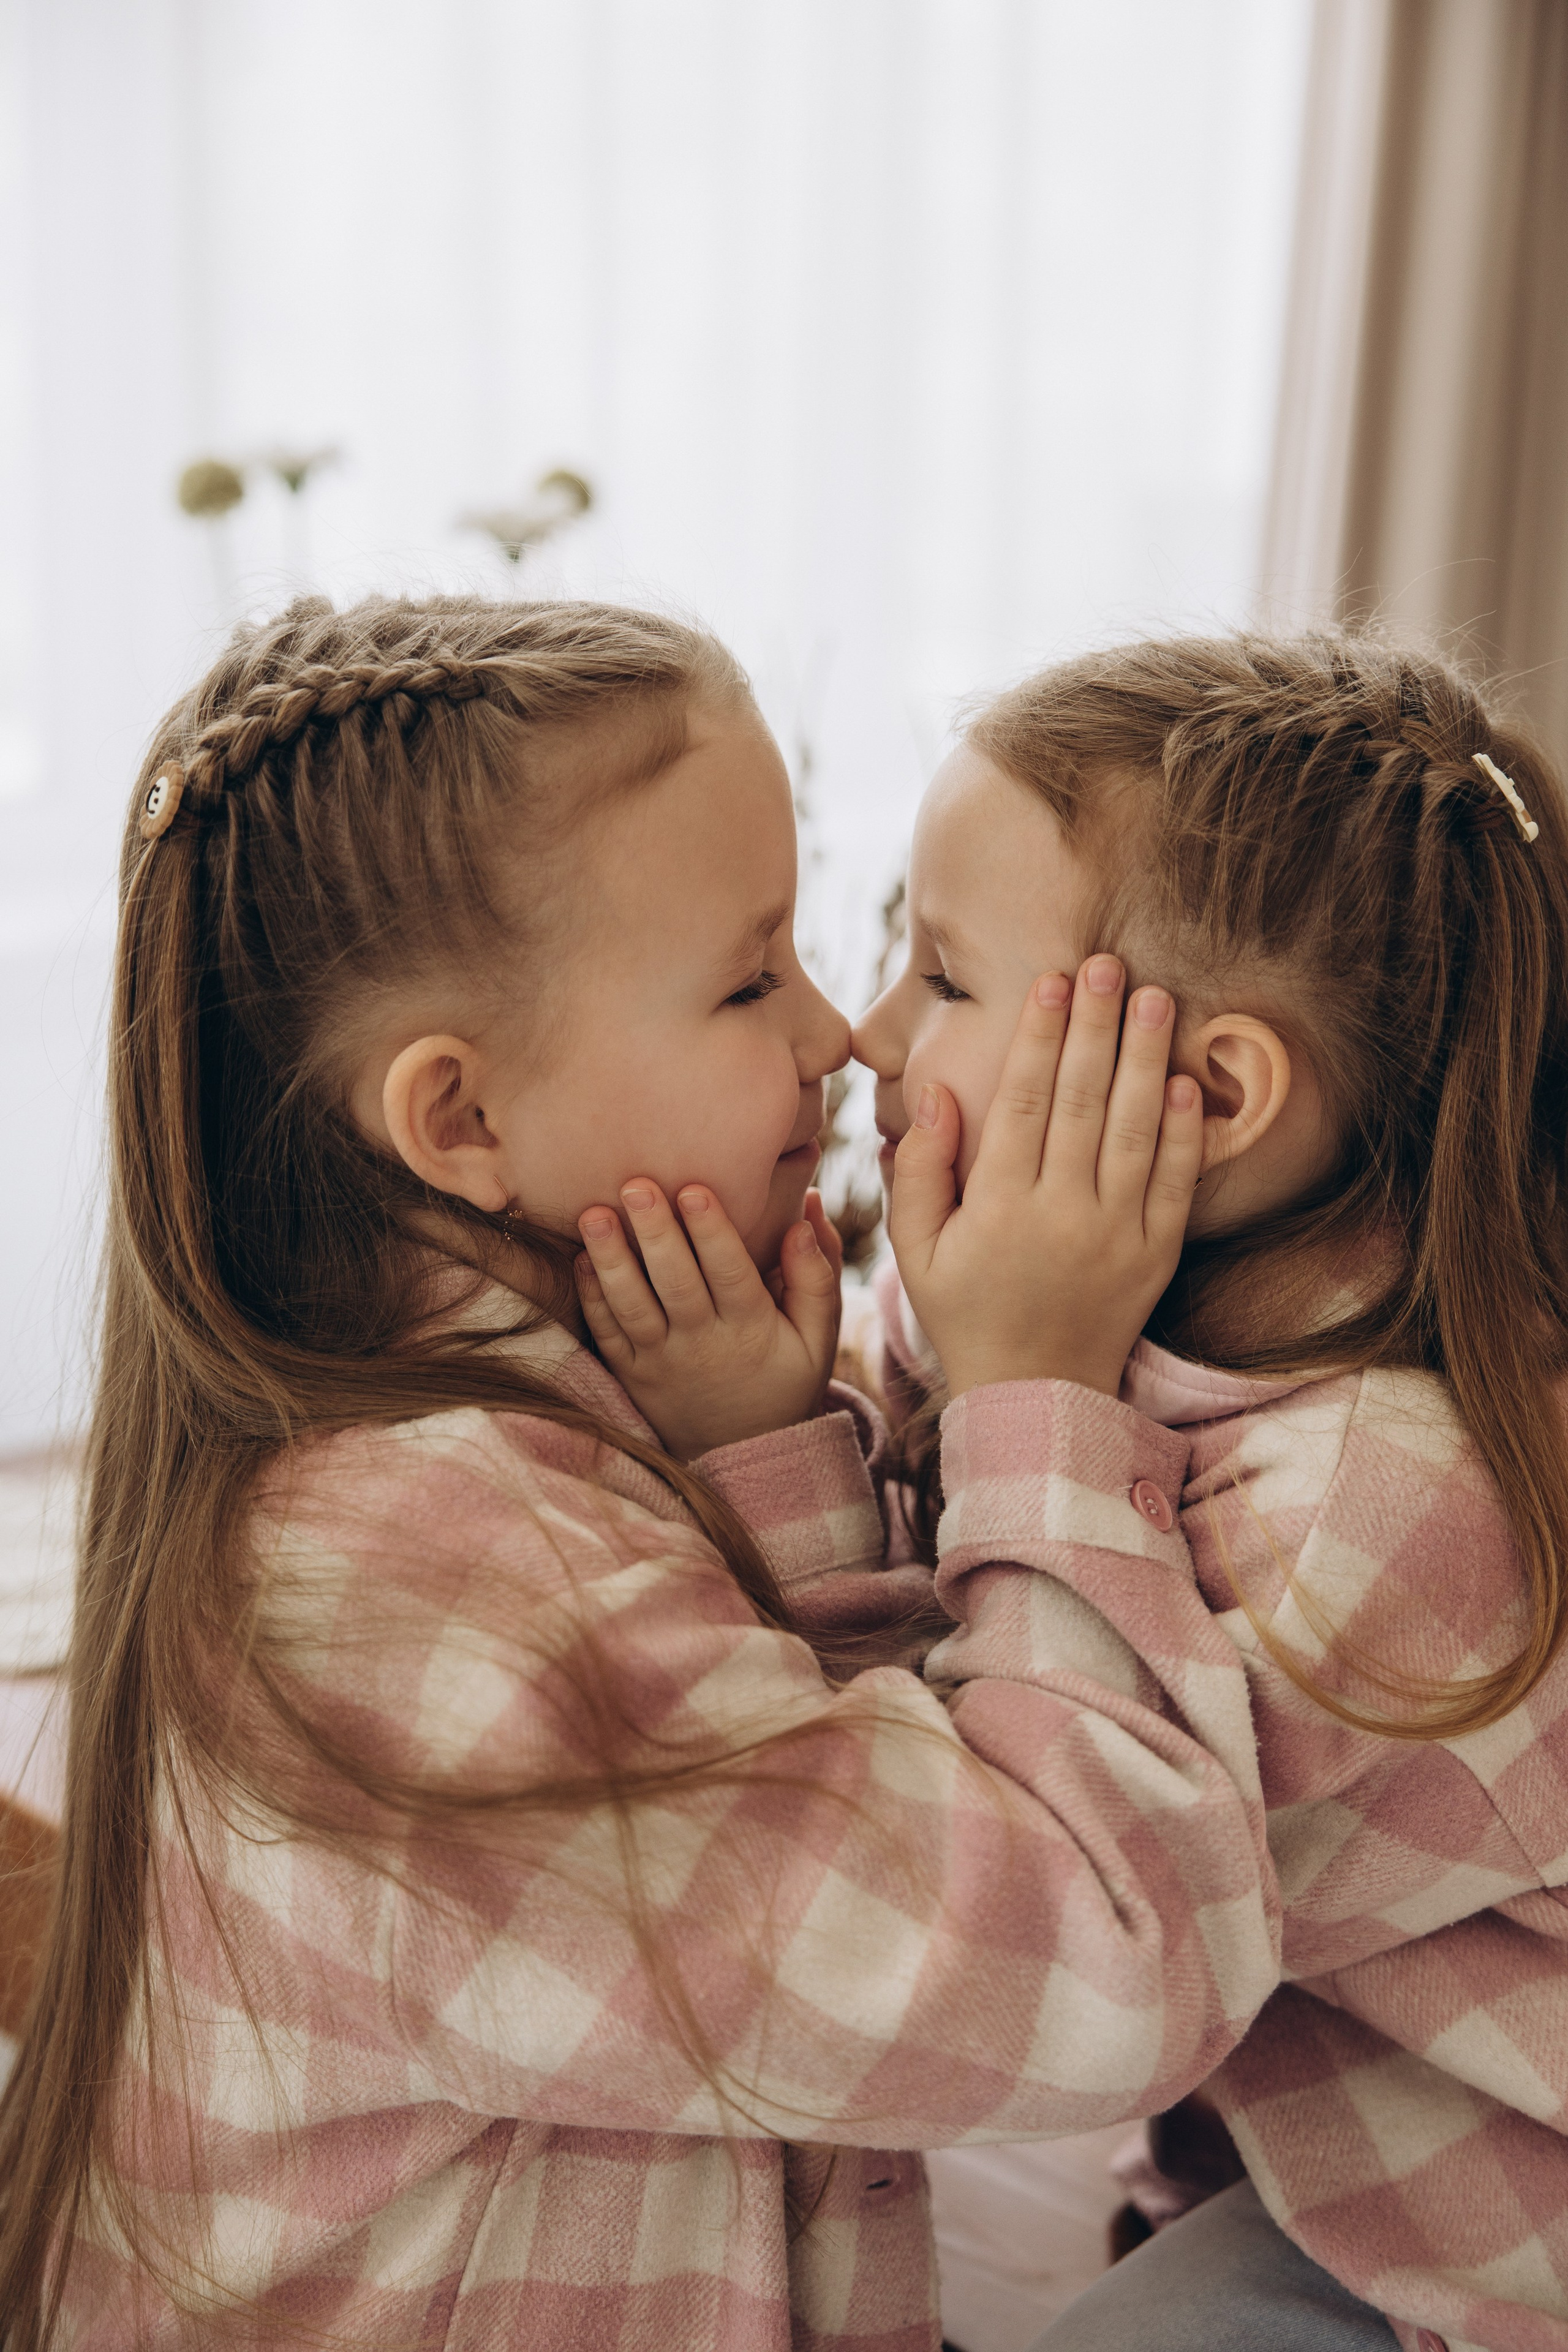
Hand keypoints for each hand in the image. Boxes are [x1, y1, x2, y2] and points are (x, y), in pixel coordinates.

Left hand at [574, 1181, 843, 1458]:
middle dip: (655, 1233)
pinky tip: (581, 1258)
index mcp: (752, 1330)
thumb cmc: (783, 1378)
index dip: (713, 1232)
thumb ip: (815, 1276)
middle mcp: (703, 1345)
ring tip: (593, 1214)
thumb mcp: (817, 1338)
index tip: (694, 1188)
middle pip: (676, 1284)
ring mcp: (662, 1362)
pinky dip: (592, 1297)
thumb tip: (808, 1208)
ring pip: (632, 1307)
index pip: (730, 1274)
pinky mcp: (631, 1374)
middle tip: (635, 1184)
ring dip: (611, 1259)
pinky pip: (608, 1334)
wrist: (743, 1451)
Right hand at [889, 957, 1202, 1399]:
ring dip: (1146, 1060)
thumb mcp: (917, 1250)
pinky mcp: (1156, 1257)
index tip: (1053, 980)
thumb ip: (915, 1172)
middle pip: (1084, 1102)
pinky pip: (1174, 1184)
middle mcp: (1062, 1216)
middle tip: (1110, 964)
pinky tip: (1187, 1082)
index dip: (1039, 1037)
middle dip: (1097, 1027)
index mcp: (999, 1208)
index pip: (1025, 1103)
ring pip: (1135, 1131)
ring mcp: (1116, 1236)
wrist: (1034, 1394)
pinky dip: (1184, 1132)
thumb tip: (936, 1094)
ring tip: (1155, 998)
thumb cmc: (965, 1310)